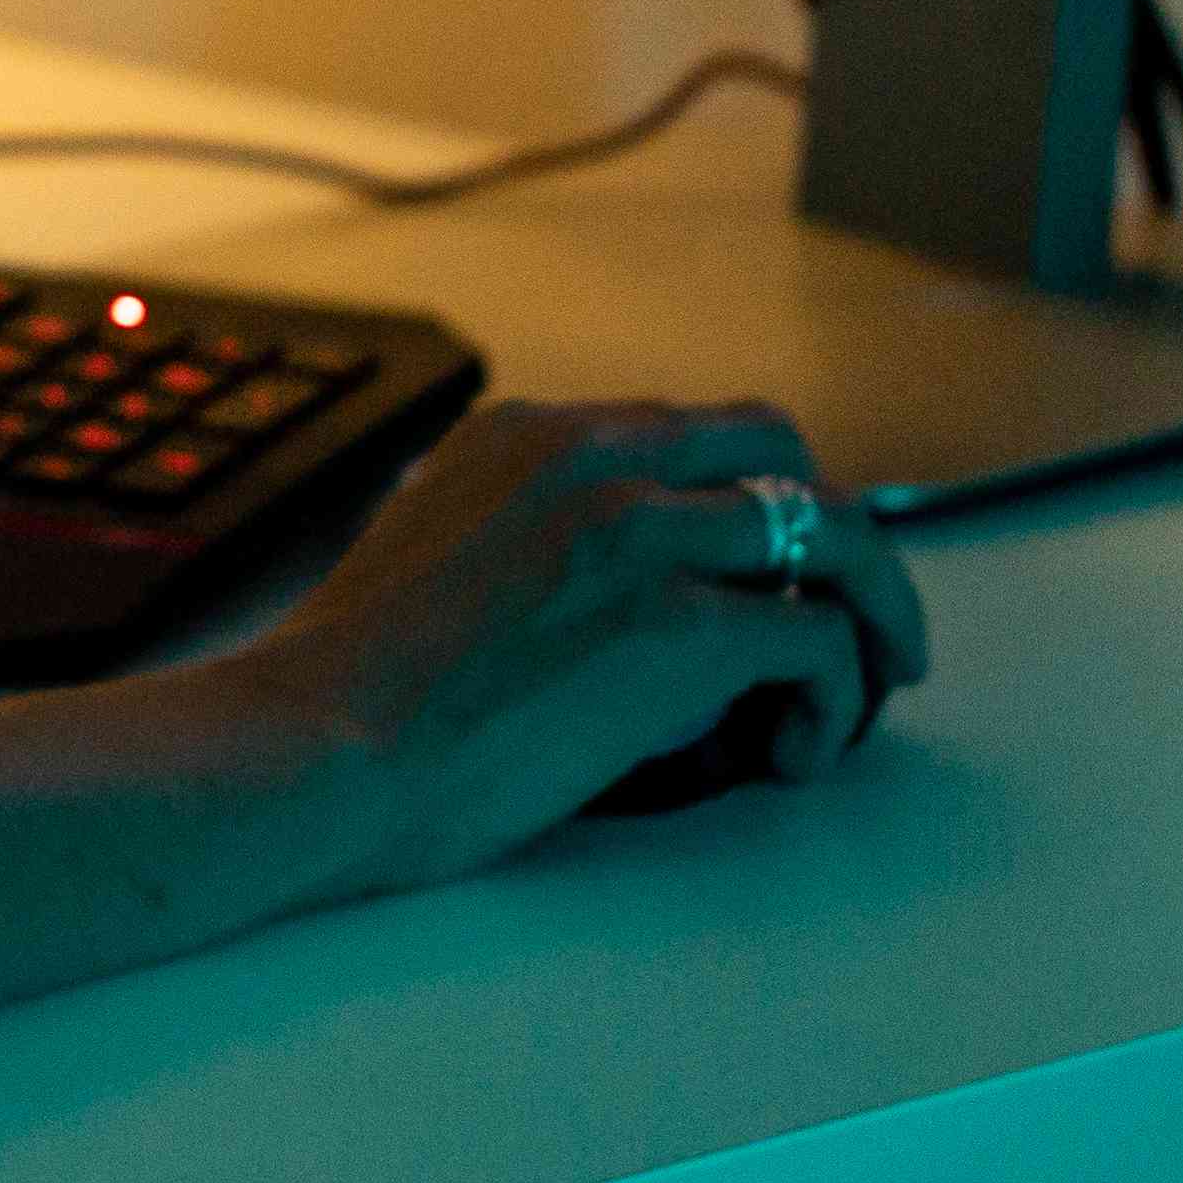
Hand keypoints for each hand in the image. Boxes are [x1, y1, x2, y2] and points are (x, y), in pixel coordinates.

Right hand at [255, 398, 931, 891]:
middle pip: (781, 455)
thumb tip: (597, 590)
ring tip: (870, 685)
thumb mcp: (431, 545)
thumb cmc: (352, 689)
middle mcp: (597, 458)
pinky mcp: (679, 625)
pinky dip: (835, 699)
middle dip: (838, 537)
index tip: (770, 566)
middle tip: (860, 616)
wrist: (311, 745)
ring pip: (837, 535)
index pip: (691, 431)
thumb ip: (518, 530)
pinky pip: (820, 640)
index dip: (749, 500)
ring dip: (872, 614)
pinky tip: (797, 751)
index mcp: (531, 434)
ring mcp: (644, 534)